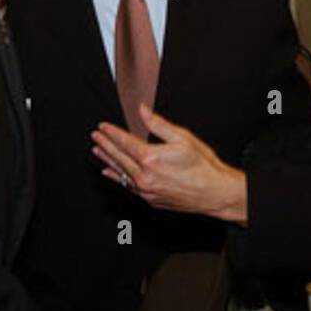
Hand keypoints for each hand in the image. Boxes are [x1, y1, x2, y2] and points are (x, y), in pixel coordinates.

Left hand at [91, 105, 247, 225]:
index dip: (112, 133)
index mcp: (151, 157)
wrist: (214, 193)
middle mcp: (145, 176)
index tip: (103, 127)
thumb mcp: (182, 138)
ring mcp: (146, 190)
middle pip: (119, 157)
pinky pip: (128, 187)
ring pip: (121, 172)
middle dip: (105, 145)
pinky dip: (117, 178)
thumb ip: (158, 124)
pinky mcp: (151, 199)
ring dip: (107, 160)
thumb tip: (142, 111)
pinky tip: (110, 172)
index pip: (125, 142)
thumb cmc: (203, 166)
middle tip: (95, 136)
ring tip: (97, 151)